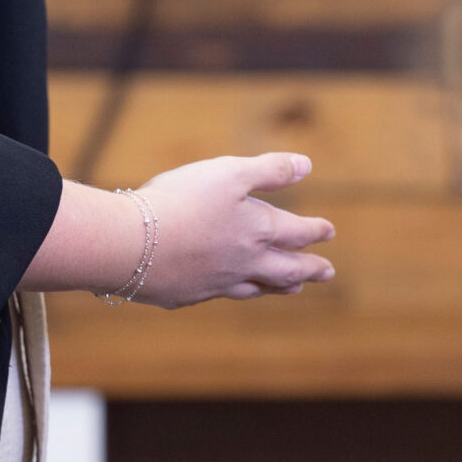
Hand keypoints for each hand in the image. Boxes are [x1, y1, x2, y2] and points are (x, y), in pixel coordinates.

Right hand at [134, 153, 334, 306]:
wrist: (132, 243)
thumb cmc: (181, 201)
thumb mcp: (229, 173)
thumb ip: (270, 170)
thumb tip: (307, 165)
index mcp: (257, 231)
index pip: (297, 233)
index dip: (315, 230)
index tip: (329, 231)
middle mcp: (244, 262)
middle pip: (286, 269)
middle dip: (309, 269)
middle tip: (327, 272)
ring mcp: (216, 283)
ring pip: (257, 288)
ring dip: (279, 287)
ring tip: (293, 288)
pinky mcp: (188, 294)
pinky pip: (218, 295)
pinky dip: (233, 292)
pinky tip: (229, 290)